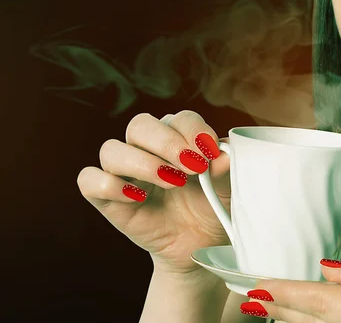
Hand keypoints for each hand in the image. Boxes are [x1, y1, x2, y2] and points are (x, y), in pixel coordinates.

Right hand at [77, 111, 231, 274]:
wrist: (198, 245)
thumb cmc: (212, 206)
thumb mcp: (227, 187)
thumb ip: (225, 168)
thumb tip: (225, 154)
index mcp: (178, 136)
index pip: (179, 118)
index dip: (194, 130)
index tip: (210, 152)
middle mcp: (147, 147)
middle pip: (140, 125)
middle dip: (166, 142)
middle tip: (192, 166)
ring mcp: (124, 171)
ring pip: (111, 150)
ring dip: (141, 163)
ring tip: (172, 182)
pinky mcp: (106, 198)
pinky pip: (89, 180)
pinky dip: (108, 184)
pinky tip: (138, 197)